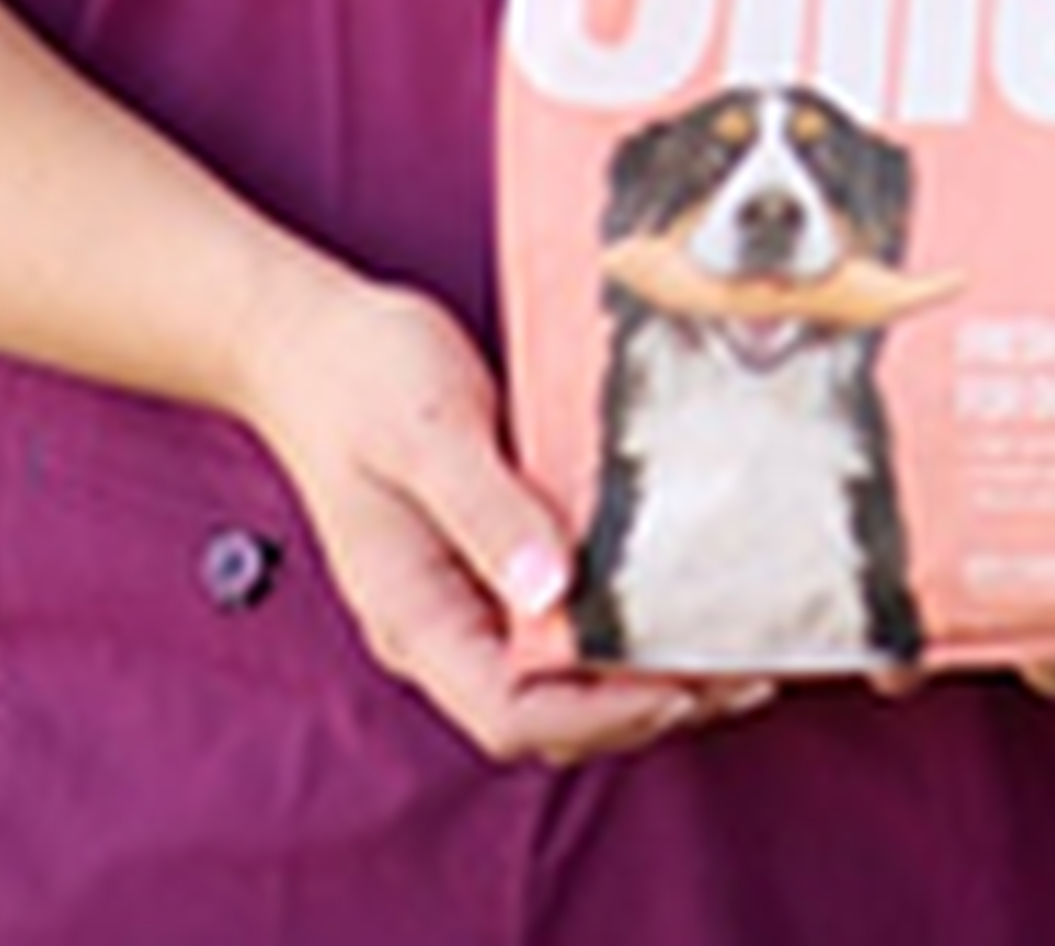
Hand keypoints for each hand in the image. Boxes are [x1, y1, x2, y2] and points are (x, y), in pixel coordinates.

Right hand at [235, 269, 773, 764]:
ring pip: (559, 673)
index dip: (602, 714)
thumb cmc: (359, 380)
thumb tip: (551, 589)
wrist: (312, 341)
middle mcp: (440, 624)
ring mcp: (464, 596)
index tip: (684, 685)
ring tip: (731, 648)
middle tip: (742, 675)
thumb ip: (487, 509)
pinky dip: (620, 621)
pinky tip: (676, 591)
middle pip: (548, 711)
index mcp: (414, 615)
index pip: (511, 712)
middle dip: (643, 705)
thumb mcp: (428, 433)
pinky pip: (560, 618)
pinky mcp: (490, 557)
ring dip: (641, 672)